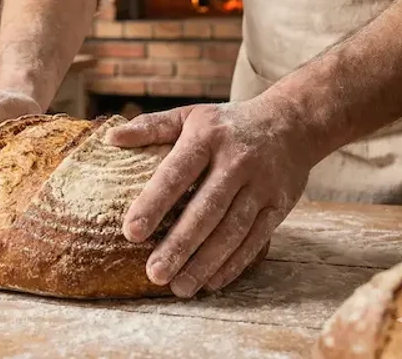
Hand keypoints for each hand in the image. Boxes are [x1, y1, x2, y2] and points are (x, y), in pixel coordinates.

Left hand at [105, 95, 316, 297]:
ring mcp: (261, 185)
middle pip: (206, 210)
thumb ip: (150, 127)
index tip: (131, 233)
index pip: (176, 173)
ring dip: (205, 262)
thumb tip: (110, 138)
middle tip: (154, 274)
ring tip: (179, 287)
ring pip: (232, 230)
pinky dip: (234, 264)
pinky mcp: (279, 205)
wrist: (291, 122)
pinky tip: (211, 282)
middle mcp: (236, 162)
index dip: (153, 203)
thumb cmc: (225, 124)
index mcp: (207, 138)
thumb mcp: (189, 115)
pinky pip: (256, 239)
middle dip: (180, 245)